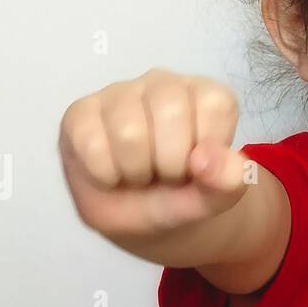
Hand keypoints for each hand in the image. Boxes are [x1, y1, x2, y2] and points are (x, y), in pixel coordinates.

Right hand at [58, 69, 251, 239]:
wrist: (140, 222)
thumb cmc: (181, 198)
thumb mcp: (213, 201)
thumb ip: (226, 182)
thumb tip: (205, 159)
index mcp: (206, 96)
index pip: (215, 105)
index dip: (209, 152)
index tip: (200, 169)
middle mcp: (164, 84)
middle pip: (170, 111)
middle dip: (170, 164)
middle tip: (166, 176)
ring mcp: (120, 94)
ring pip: (128, 130)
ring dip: (136, 171)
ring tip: (139, 175)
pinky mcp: (81, 112)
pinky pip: (91, 142)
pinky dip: (105, 173)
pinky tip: (111, 174)